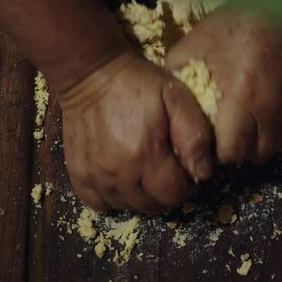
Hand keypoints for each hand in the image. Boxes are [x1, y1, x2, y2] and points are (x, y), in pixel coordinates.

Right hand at [58, 50, 212, 212]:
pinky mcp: (78, 174)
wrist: (91, 73)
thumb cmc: (139, 83)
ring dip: (142, 195)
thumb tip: (203, 173)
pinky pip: (100, 204)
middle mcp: (118, 173)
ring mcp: (95, 176)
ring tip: (145, 170)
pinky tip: (122, 178)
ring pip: (128, 207)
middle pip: (153, 206)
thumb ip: (195, 137)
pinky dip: (114, 197)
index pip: (175, 194)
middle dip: (166, 191)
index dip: (186, 184)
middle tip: (166, 167)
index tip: (185, 167)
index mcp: (145, 155)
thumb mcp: (177, 99)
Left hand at [166, 8, 281, 163]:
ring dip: (263, 140)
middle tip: (230, 132)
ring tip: (251, 122)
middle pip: (255, 154)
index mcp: (242, 98)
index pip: (230, 151)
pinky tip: (274, 110)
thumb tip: (168, 90)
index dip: (218, 149)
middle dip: (240, 148)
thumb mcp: (201, 38)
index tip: (212, 138)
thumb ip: (180, 67)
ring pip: (279, 145)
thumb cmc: (245, 19)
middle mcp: (273, 110)